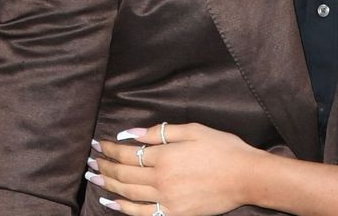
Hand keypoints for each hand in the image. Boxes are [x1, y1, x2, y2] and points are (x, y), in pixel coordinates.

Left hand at [91, 122, 255, 215]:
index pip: (128, 152)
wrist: (246, 176)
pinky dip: (123, 207)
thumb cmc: (223, 148)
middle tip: (91, 160)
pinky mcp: (173, 213)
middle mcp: (161, 178)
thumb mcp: (193, 130)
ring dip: (108, 184)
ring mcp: (166, 199)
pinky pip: (142, 212)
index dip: (110, 148)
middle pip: (124, 173)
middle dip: (105, 165)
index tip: (98, 144)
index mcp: (165, 155)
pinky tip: (111, 201)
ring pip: (128, 192)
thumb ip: (160, 132)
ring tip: (94, 177)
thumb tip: (129, 133)